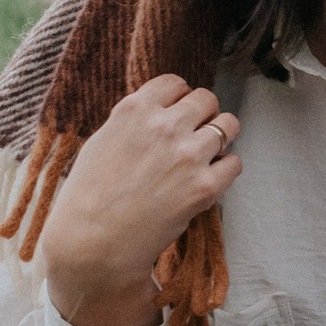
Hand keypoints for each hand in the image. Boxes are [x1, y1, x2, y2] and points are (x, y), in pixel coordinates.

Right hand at [39, 75, 242, 325]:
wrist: (92, 241)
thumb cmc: (89, 194)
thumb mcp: (102, 141)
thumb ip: (135, 121)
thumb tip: (163, 108)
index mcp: (134, 111)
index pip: (176, 83)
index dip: (178, 98)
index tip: (176, 112)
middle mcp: (164, 127)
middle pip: (207, 99)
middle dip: (203, 114)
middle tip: (193, 134)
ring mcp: (188, 155)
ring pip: (229, 125)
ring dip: (220, 137)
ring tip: (205, 154)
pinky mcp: (205, 186)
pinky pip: (235, 162)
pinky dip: (226, 168)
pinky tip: (208, 177)